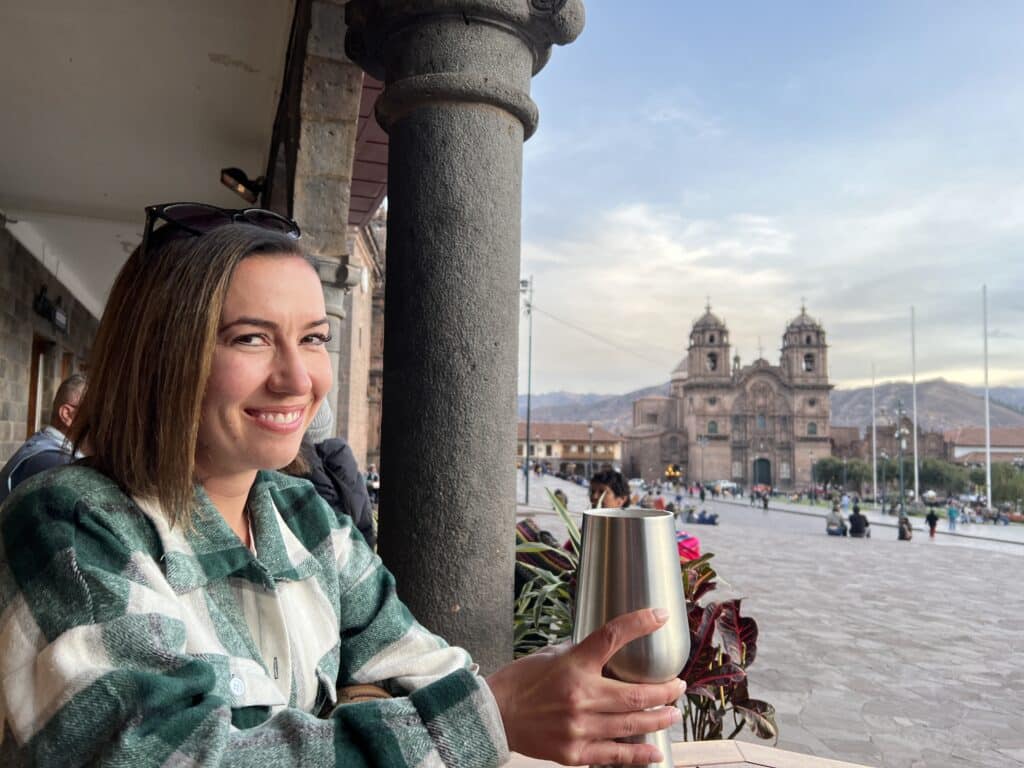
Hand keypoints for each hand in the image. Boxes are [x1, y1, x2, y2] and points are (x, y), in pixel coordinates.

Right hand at [486, 608, 684, 765]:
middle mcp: (580, 696)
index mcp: (573, 665)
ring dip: (658, 719)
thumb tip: (607, 649)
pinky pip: (614, 756)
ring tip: (672, 714)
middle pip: (636, 693)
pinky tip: (654, 752)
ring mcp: (579, 727)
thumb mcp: (551, 655)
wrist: (494, 714)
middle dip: (665, 690)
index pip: (613, 636)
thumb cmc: (520, 681)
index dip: (640, 623)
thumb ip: (581, 654)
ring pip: (632, 725)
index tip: (660, 616)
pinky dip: (638, 756)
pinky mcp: (574, 752)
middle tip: (678, 686)